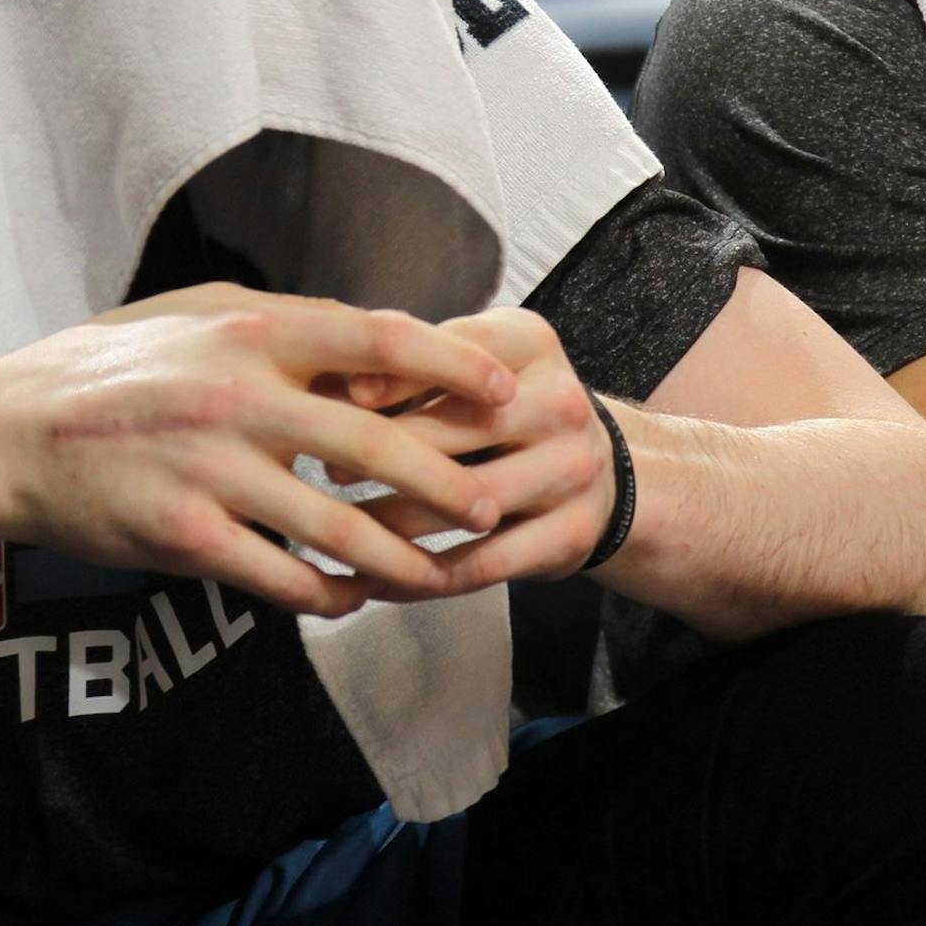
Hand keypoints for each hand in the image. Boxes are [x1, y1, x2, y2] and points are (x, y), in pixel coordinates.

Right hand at [0, 283, 517, 613]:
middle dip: (445, 483)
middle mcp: (239, 395)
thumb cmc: (110, 370)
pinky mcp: (185, 536)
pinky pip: (280, 577)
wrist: (7, 436)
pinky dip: (327, 594)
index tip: (504, 390)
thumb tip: (374, 343)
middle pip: (376, 444)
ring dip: (400, 556)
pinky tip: (353, 599)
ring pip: (338, 526)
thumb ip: (283, 328)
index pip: (379, 339)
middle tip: (490, 507)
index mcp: (251, 330)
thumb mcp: (196, 317)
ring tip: (440, 572)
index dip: (453, 364)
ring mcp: (212, 470)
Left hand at [354, 306, 618, 591]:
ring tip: (343, 530)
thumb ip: (412, 366)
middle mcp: (563, 401)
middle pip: (463, 428)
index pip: (460, 352)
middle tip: (328, 468)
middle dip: (387, 451)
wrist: (597, 473)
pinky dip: (424, 578)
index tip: (342, 398)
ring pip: (468, 501)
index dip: (398, 376)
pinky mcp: (573, 533)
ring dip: (396, 522)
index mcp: (531, 344)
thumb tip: (328, 383)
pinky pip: (485, 563)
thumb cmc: (505, 412)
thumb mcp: (473, 366)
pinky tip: (379, 582)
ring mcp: (573, 470)